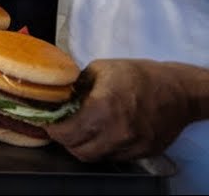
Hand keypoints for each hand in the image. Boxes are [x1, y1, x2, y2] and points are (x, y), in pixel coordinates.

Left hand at [43, 59, 202, 162]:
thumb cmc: (139, 75)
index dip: (53, 130)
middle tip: (62, 129)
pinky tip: (102, 134)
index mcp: (103, 108)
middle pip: (78, 150)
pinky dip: (103, 149)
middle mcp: (117, 131)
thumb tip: (57, 95)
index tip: (49, 123)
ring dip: (83, 146)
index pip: (67, 133)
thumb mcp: (100, 69)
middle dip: (65, 140)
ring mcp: (132, 145)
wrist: (178, 90)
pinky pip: (114, 157)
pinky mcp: (143, 152)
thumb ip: (76, 85)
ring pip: (95, 157)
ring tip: (81, 132)